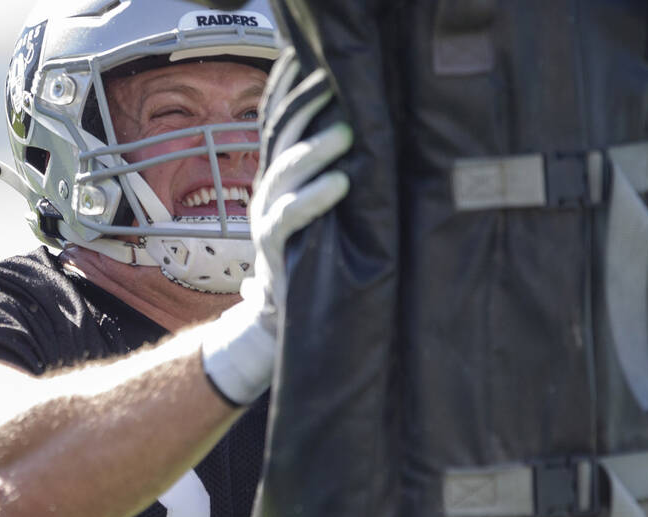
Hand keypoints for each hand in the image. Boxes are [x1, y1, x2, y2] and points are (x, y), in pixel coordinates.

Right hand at [200, 63, 351, 405]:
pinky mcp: (273, 247)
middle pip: (285, 137)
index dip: (302, 96)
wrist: (288, 316)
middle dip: (311, 110)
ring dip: (316, 150)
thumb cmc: (318, 258)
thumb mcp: (325, 213)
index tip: (329, 69)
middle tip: (343, 89)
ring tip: (346, 133)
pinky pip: (290, 216)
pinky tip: (340, 184)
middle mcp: (271, 190)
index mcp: (283, 177)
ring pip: (286, 171)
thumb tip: (380, 143)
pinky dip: (314, 198)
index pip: (288, 125)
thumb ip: (338, 178)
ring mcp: (267, 216)